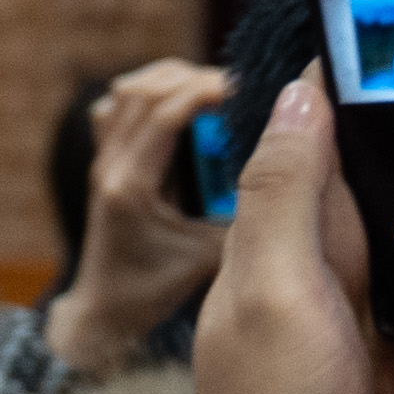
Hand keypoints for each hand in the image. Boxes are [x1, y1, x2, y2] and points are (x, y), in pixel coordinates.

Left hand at [46, 58, 233, 378]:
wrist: (100, 315)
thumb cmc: (149, 295)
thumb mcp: (207, 263)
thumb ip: (243, 226)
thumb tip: (292, 189)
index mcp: (131, 186)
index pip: (165, 113)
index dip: (210, 89)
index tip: (253, 88)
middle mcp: (110, 166)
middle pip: (147, 90)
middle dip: (198, 79)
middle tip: (243, 90)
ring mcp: (102, 162)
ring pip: (129, 91)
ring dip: (174, 81)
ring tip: (218, 92)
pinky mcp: (105, 162)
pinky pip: (119, 107)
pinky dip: (152, 94)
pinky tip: (184, 109)